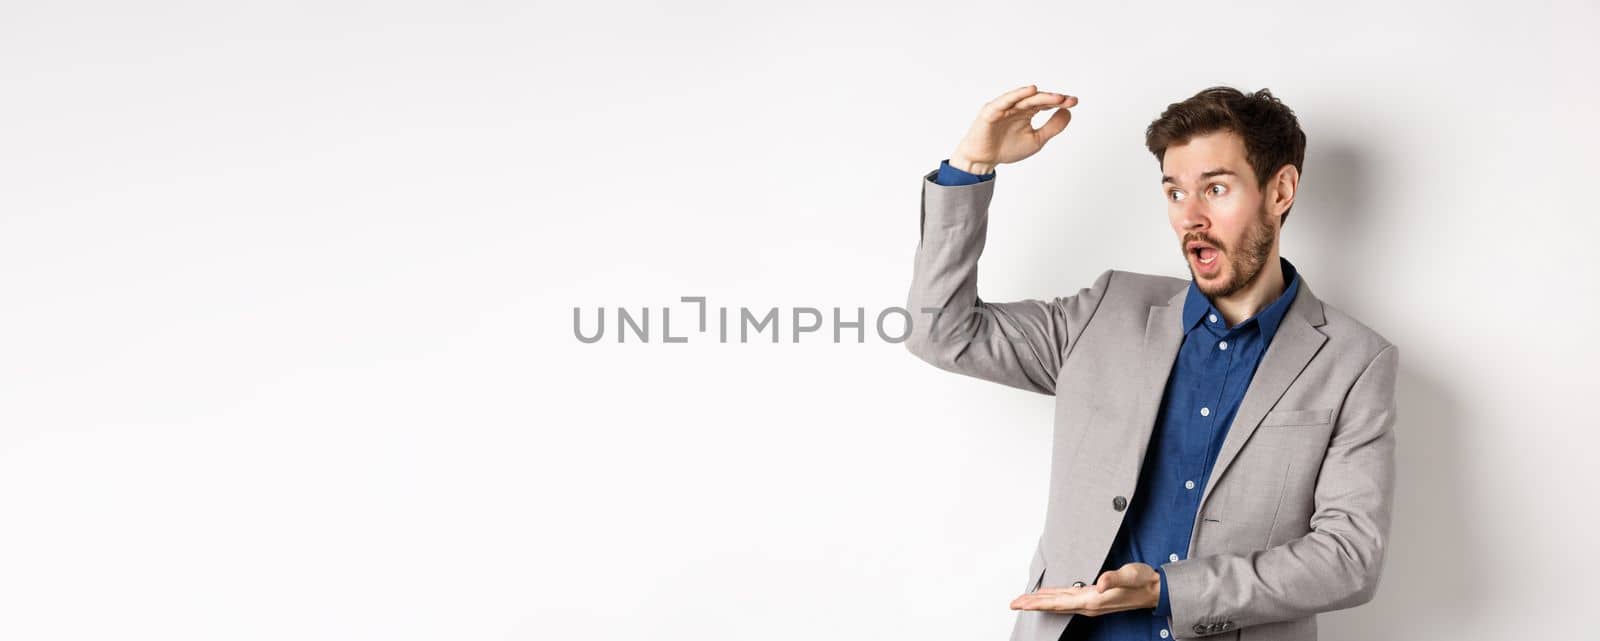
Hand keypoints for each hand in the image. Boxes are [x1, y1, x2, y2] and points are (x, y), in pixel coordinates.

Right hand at [949, 84, 1077, 174]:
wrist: (983, 160)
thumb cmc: (1006, 149)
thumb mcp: (1036, 140)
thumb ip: (1052, 127)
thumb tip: (1068, 112)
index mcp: (1028, 112)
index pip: (1047, 103)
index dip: (1060, 102)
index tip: (1074, 102)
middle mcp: (1017, 106)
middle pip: (1038, 99)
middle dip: (1054, 99)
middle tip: (1068, 100)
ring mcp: (1005, 107)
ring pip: (1025, 99)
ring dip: (1041, 97)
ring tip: (1057, 97)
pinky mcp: (992, 110)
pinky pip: (1006, 100)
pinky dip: (1017, 94)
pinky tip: (1031, 90)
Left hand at [1009, 562, 1160, 615]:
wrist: (1154, 590)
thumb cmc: (1142, 581)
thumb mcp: (1129, 575)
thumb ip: (1113, 578)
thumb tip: (1100, 583)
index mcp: (1093, 600)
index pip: (1059, 602)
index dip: (1038, 602)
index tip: (1021, 603)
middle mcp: (1089, 604)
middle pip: (1054, 605)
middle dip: (1032, 604)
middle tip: (1013, 603)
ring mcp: (1090, 603)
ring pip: (1059, 603)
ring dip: (1040, 602)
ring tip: (1024, 601)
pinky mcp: (1093, 598)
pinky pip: (1067, 600)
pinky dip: (1054, 598)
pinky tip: (1048, 596)